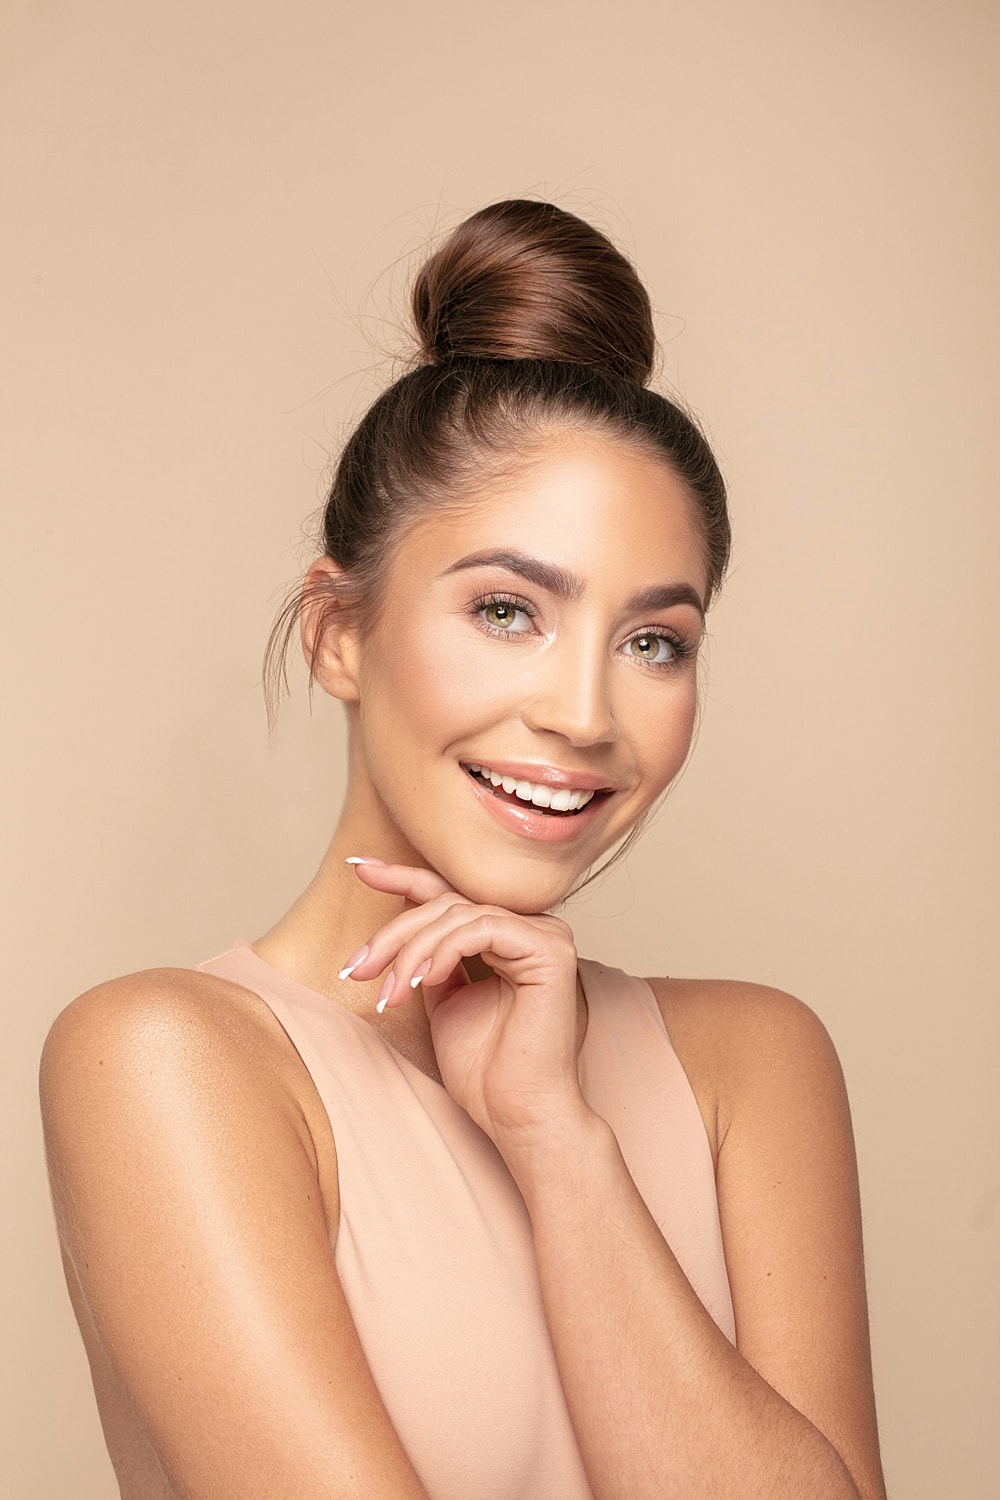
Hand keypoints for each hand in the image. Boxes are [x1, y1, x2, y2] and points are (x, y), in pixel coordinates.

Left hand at [343, 861, 589, 1153]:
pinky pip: (482, 928)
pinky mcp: (550, 950)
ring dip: (411, 951)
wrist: (516, 1115)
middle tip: (357, 968)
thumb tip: (399, 916)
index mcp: (508, 936)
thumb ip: (431, 955)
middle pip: (446, 904)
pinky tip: (422, 980)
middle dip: (393, 934)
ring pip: (458, 915)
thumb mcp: (442, 997)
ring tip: (390, 993)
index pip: (449, 895)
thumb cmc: (484, 1070)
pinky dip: (444, 950)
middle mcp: (532, 928)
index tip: (359, 869)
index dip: (402, 877)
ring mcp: (546, 935)